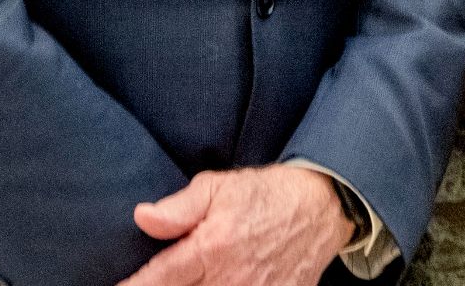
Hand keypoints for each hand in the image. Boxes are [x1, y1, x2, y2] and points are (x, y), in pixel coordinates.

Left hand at [116, 165, 354, 285]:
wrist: (322, 206)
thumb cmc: (266, 194)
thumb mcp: (220, 187)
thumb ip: (179, 207)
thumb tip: (142, 217)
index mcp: (211, 248)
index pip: (159, 278)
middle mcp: (229, 279)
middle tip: (156, 280)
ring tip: (199, 278)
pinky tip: (224, 284)